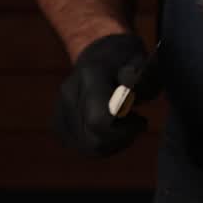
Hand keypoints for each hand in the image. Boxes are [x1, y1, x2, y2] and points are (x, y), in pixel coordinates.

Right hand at [52, 33, 158, 156]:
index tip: (140, 119)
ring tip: (122, 122)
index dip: (125, 131)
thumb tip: (133, 88)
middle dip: (120, 139)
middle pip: (94, 142)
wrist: (102, 54)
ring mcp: (59, 109)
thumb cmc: (130, 62)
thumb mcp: (146, 66)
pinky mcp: (57, 123)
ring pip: (88, 149)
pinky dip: (100, 144)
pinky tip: (110, 127)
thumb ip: (144, 78)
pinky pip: (81, 147)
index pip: (98, 121)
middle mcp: (68, 92)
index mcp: (91, 76)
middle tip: (133, 120)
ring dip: (112, 143)